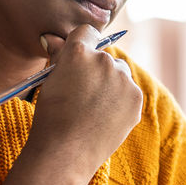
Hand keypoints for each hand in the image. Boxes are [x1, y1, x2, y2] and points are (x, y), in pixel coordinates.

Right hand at [30, 25, 142, 175]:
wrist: (65, 152)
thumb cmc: (50, 117)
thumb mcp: (49, 81)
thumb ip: (58, 56)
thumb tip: (52, 38)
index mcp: (79, 52)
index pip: (87, 32)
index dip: (82, 45)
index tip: (79, 59)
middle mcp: (104, 60)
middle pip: (104, 56)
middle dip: (96, 69)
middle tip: (83, 93)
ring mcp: (123, 79)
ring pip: (119, 74)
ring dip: (111, 84)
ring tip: (93, 109)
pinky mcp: (136, 98)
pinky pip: (128, 92)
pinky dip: (120, 102)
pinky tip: (105, 118)